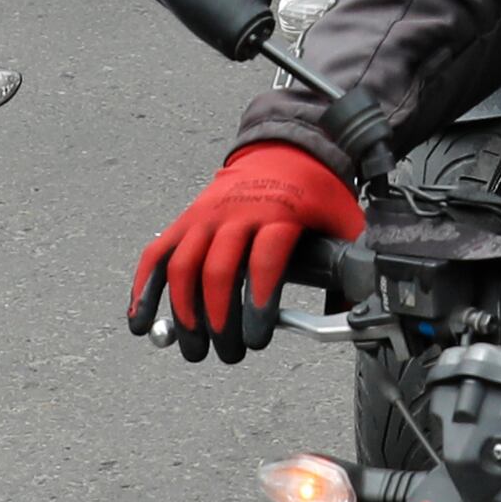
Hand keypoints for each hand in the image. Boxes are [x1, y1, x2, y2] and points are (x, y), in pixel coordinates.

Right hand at [128, 143, 365, 359]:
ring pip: (183, 266)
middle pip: (218, 270)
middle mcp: (237, 213)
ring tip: (193, 347)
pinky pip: (156, 254)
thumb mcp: (343, 220)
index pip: (264, 262)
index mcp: (279, 214)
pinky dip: (144, 289)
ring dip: (183, 312)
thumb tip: (358, 313)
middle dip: (219, 319)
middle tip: (228, 352)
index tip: (258, 337)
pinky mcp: (185, 218)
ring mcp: (206, 215)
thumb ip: (350, 264)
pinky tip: (142, 320)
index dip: (258, 303)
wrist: (285, 149)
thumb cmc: (314, 192)